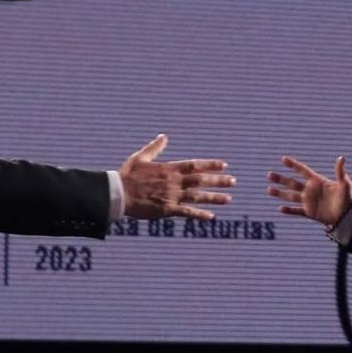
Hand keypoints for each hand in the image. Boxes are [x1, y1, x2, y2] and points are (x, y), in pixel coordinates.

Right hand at [118, 134, 233, 220]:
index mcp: (169, 168)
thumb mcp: (140, 157)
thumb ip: (155, 147)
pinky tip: (211, 216)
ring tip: (229, 199)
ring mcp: (171, 196)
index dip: (211, 165)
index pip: (195, 165)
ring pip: (197, 196)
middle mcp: (173, 182)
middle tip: (233, 181)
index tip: (224, 165)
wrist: (118, 193)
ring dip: (214, 197)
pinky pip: (186, 212)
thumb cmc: (127, 175)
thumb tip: (164, 136)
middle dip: (219, 180)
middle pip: (201, 180)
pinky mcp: (167, 209)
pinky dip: (199, 214)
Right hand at [266, 154, 351, 227]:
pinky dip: (289, 210)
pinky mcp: (309, 212)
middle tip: (269, 174)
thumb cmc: (347, 198)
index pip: (303, 171)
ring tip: (268, 190)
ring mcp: (308, 202)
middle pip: (292, 183)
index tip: (283, 159)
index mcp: (317, 181)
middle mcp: (310, 190)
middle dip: (280, 179)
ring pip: (291, 196)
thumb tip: (341, 158)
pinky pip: (297, 211)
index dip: (293, 165)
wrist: (346, 215)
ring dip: (279, 193)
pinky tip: (280, 209)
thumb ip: (340, 172)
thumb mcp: (345, 184)